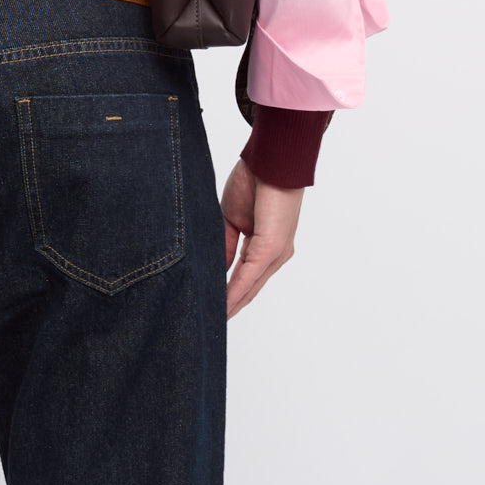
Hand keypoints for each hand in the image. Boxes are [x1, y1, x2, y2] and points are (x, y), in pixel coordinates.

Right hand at [220, 159, 302, 318]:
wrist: (270, 159)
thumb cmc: (255, 181)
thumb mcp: (232, 220)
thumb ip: (225, 247)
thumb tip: (217, 271)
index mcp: (267, 246)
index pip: (247, 278)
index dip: (231, 295)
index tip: (213, 309)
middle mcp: (275, 254)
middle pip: (250, 289)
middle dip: (231, 307)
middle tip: (209, 324)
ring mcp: (276, 253)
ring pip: (249, 287)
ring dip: (231, 305)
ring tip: (212, 321)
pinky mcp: (271, 248)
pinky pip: (249, 276)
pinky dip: (234, 292)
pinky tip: (222, 304)